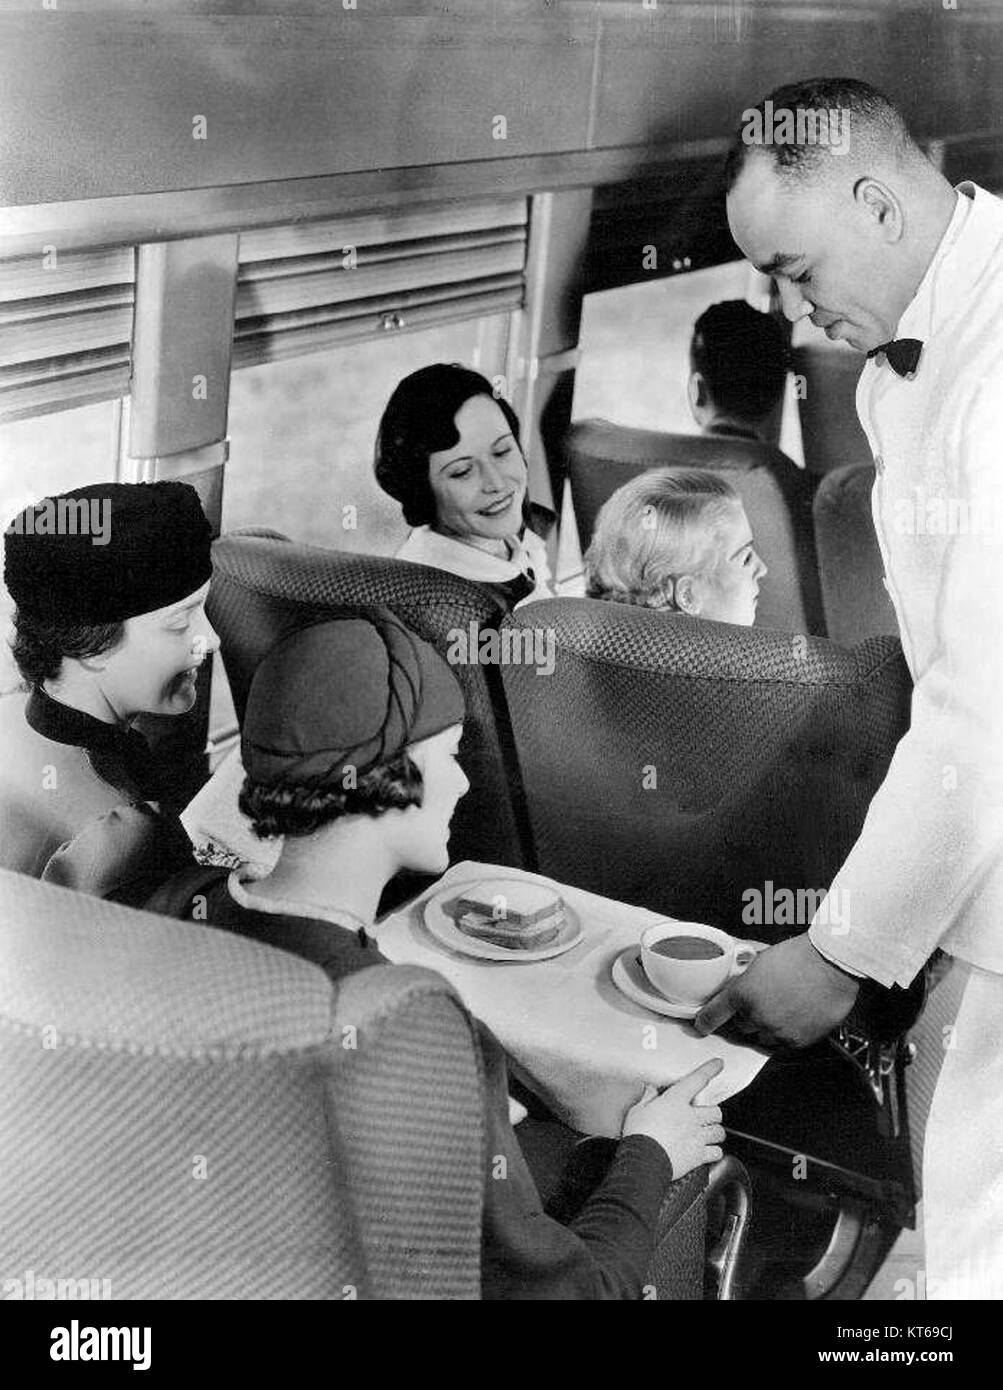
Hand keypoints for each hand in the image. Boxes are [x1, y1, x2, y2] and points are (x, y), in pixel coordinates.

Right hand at [622, 1057, 725, 1179]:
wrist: (643, 1162)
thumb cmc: (639, 1136)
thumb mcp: (637, 1111)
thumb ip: (647, 1098)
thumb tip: (651, 1088)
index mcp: (676, 1102)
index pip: (697, 1080)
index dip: (710, 1069)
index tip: (718, 1064)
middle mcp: (691, 1118)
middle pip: (716, 1111)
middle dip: (713, 1114)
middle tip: (706, 1117)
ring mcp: (697, 1137)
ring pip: (719, 1132)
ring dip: (715, 1132)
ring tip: (709, 1134)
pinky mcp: (698, 1156)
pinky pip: (716, 1152)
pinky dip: (714, 1152)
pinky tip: (707, 1152)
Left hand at [693, 934, 860, 1048]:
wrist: (832, 964)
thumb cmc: (799, 955)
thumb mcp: (761, 956)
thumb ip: (744, 970)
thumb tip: (734, 971)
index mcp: (742, 993)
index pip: (713, 1014)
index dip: (705, 1021)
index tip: (702, 1024)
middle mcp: (756, 1016)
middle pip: (740, 1026)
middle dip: (745, 1017)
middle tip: (758, 1004)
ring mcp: (777, 1031)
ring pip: (761, 1038)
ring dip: (765, 1027)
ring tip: (779, 1009)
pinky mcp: (797, 1041)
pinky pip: (783, 1044)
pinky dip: (785, 1034)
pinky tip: (794, 1016)